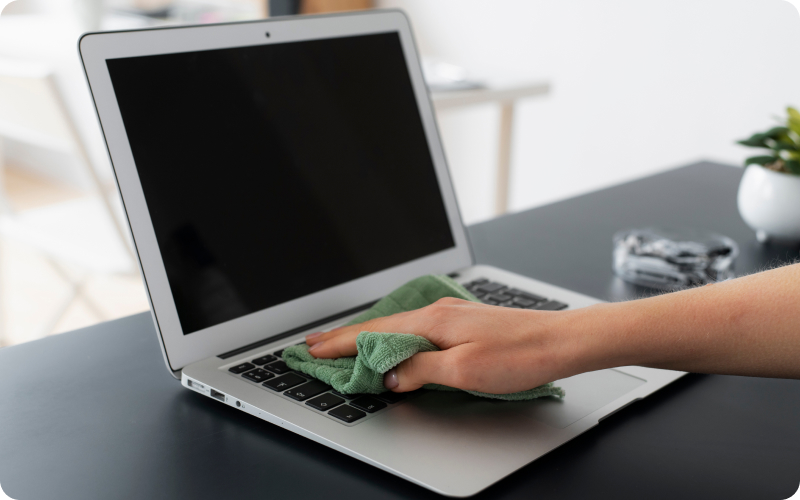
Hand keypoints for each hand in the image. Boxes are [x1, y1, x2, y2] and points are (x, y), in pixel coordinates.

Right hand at [304, 298, 593, 393]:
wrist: (561, 341)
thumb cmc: (519, 354)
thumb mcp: (464, 371)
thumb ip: (421, 371)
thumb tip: (390, 376)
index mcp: (432, 322)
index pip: (374, 333)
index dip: (341, 343)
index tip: (314, 349)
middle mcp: (438, 313)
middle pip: (381, 325)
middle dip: (346, 336)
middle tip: (316, 344)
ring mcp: (451, 316)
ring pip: (398, 326)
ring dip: (369, 337)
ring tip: (345, 344)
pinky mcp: (464, 324)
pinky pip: (416, 330)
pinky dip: (394, 337)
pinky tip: (393, 343)